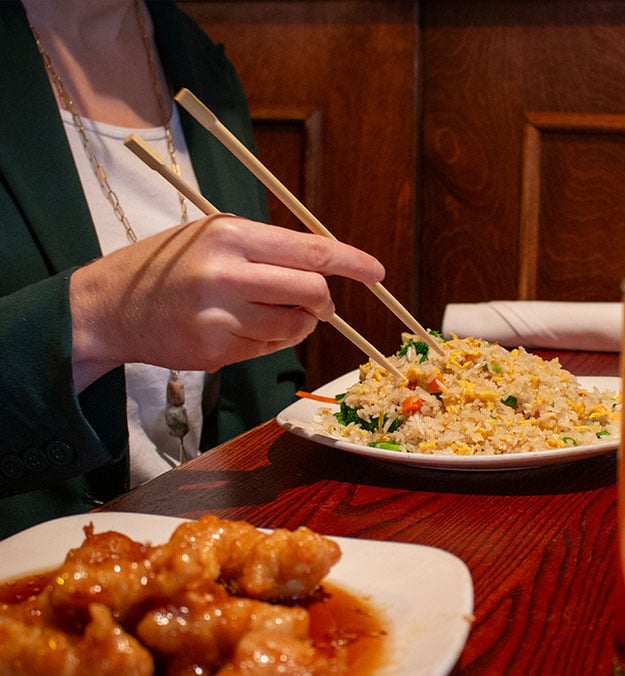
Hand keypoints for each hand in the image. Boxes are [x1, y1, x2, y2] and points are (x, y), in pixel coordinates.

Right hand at [70, 215, 385, 390]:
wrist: (108, 307)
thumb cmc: (165, 267)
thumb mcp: (210, 236)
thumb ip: (264, 249)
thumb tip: (320, 269)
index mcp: (230, 235)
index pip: (309, 249)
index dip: (351, 261)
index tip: (377, 272)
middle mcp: (227, 274)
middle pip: (311, 292)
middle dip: (324, 303)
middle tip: (320, 307)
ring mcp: (221, 318)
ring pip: (294, 327)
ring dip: (297, 324)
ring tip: (268, 314)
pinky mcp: (216, 352)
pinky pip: (267, 348)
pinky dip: (267, 341)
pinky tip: (238, 328)